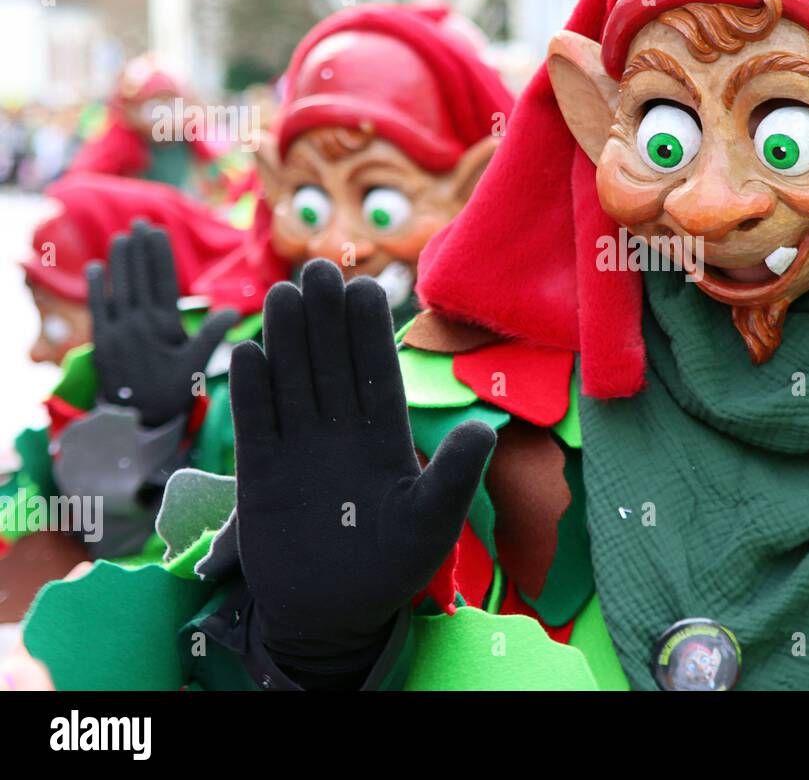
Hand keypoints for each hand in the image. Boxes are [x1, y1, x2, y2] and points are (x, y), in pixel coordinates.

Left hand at [87, 220, 237, 426]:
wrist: (135, 421)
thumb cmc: (172, 392)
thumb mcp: (197, 365)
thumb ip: (212, 335)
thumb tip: (234, 310)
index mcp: (163, 327)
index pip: (161, 280)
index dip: (158, 253)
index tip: (157, 231)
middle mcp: (137, 324)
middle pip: (137, 278)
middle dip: (138, 248)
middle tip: (139, 222)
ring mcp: (116, 332)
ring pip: (117, 288)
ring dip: (118, 261)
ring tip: (120, 237)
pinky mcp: (101, 342)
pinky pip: (97, 308)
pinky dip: (95, 287)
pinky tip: (96, 268)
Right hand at [230, 259, 493, 677]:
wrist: (335, 614)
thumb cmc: (393, 567)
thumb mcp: (432, 522)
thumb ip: (454, 475)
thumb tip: (487, 428)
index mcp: (386, 436)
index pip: (377, 373)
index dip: (371, 332)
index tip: (368, 288)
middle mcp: (341, 433)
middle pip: (332, 365)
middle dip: (327, 319)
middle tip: (321, 269)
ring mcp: (299, 450)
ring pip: (293, 383)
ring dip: (288, 341)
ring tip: (284, 295)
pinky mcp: (261, 475)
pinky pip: (257, 425)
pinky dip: (252, 393)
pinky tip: (248, 354)